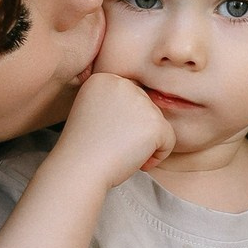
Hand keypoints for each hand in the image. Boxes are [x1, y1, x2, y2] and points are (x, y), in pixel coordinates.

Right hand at [52, 71, 175, 191]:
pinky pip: (169, 140)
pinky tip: (137, 163)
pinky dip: (157, 156)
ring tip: (122, 154)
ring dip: (146, 145)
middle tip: (114, 147)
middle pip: (146, 109)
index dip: (123, 124)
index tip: (105, 137)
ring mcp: (140, 102)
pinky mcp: (155, 123)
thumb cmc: (83, 150)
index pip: (131, 100)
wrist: (79, 169)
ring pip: (158, 125)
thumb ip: (116, 105)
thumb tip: (140, 113)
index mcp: (104, 79)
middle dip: (136, 133)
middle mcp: (123, 84)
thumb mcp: (92, 115)